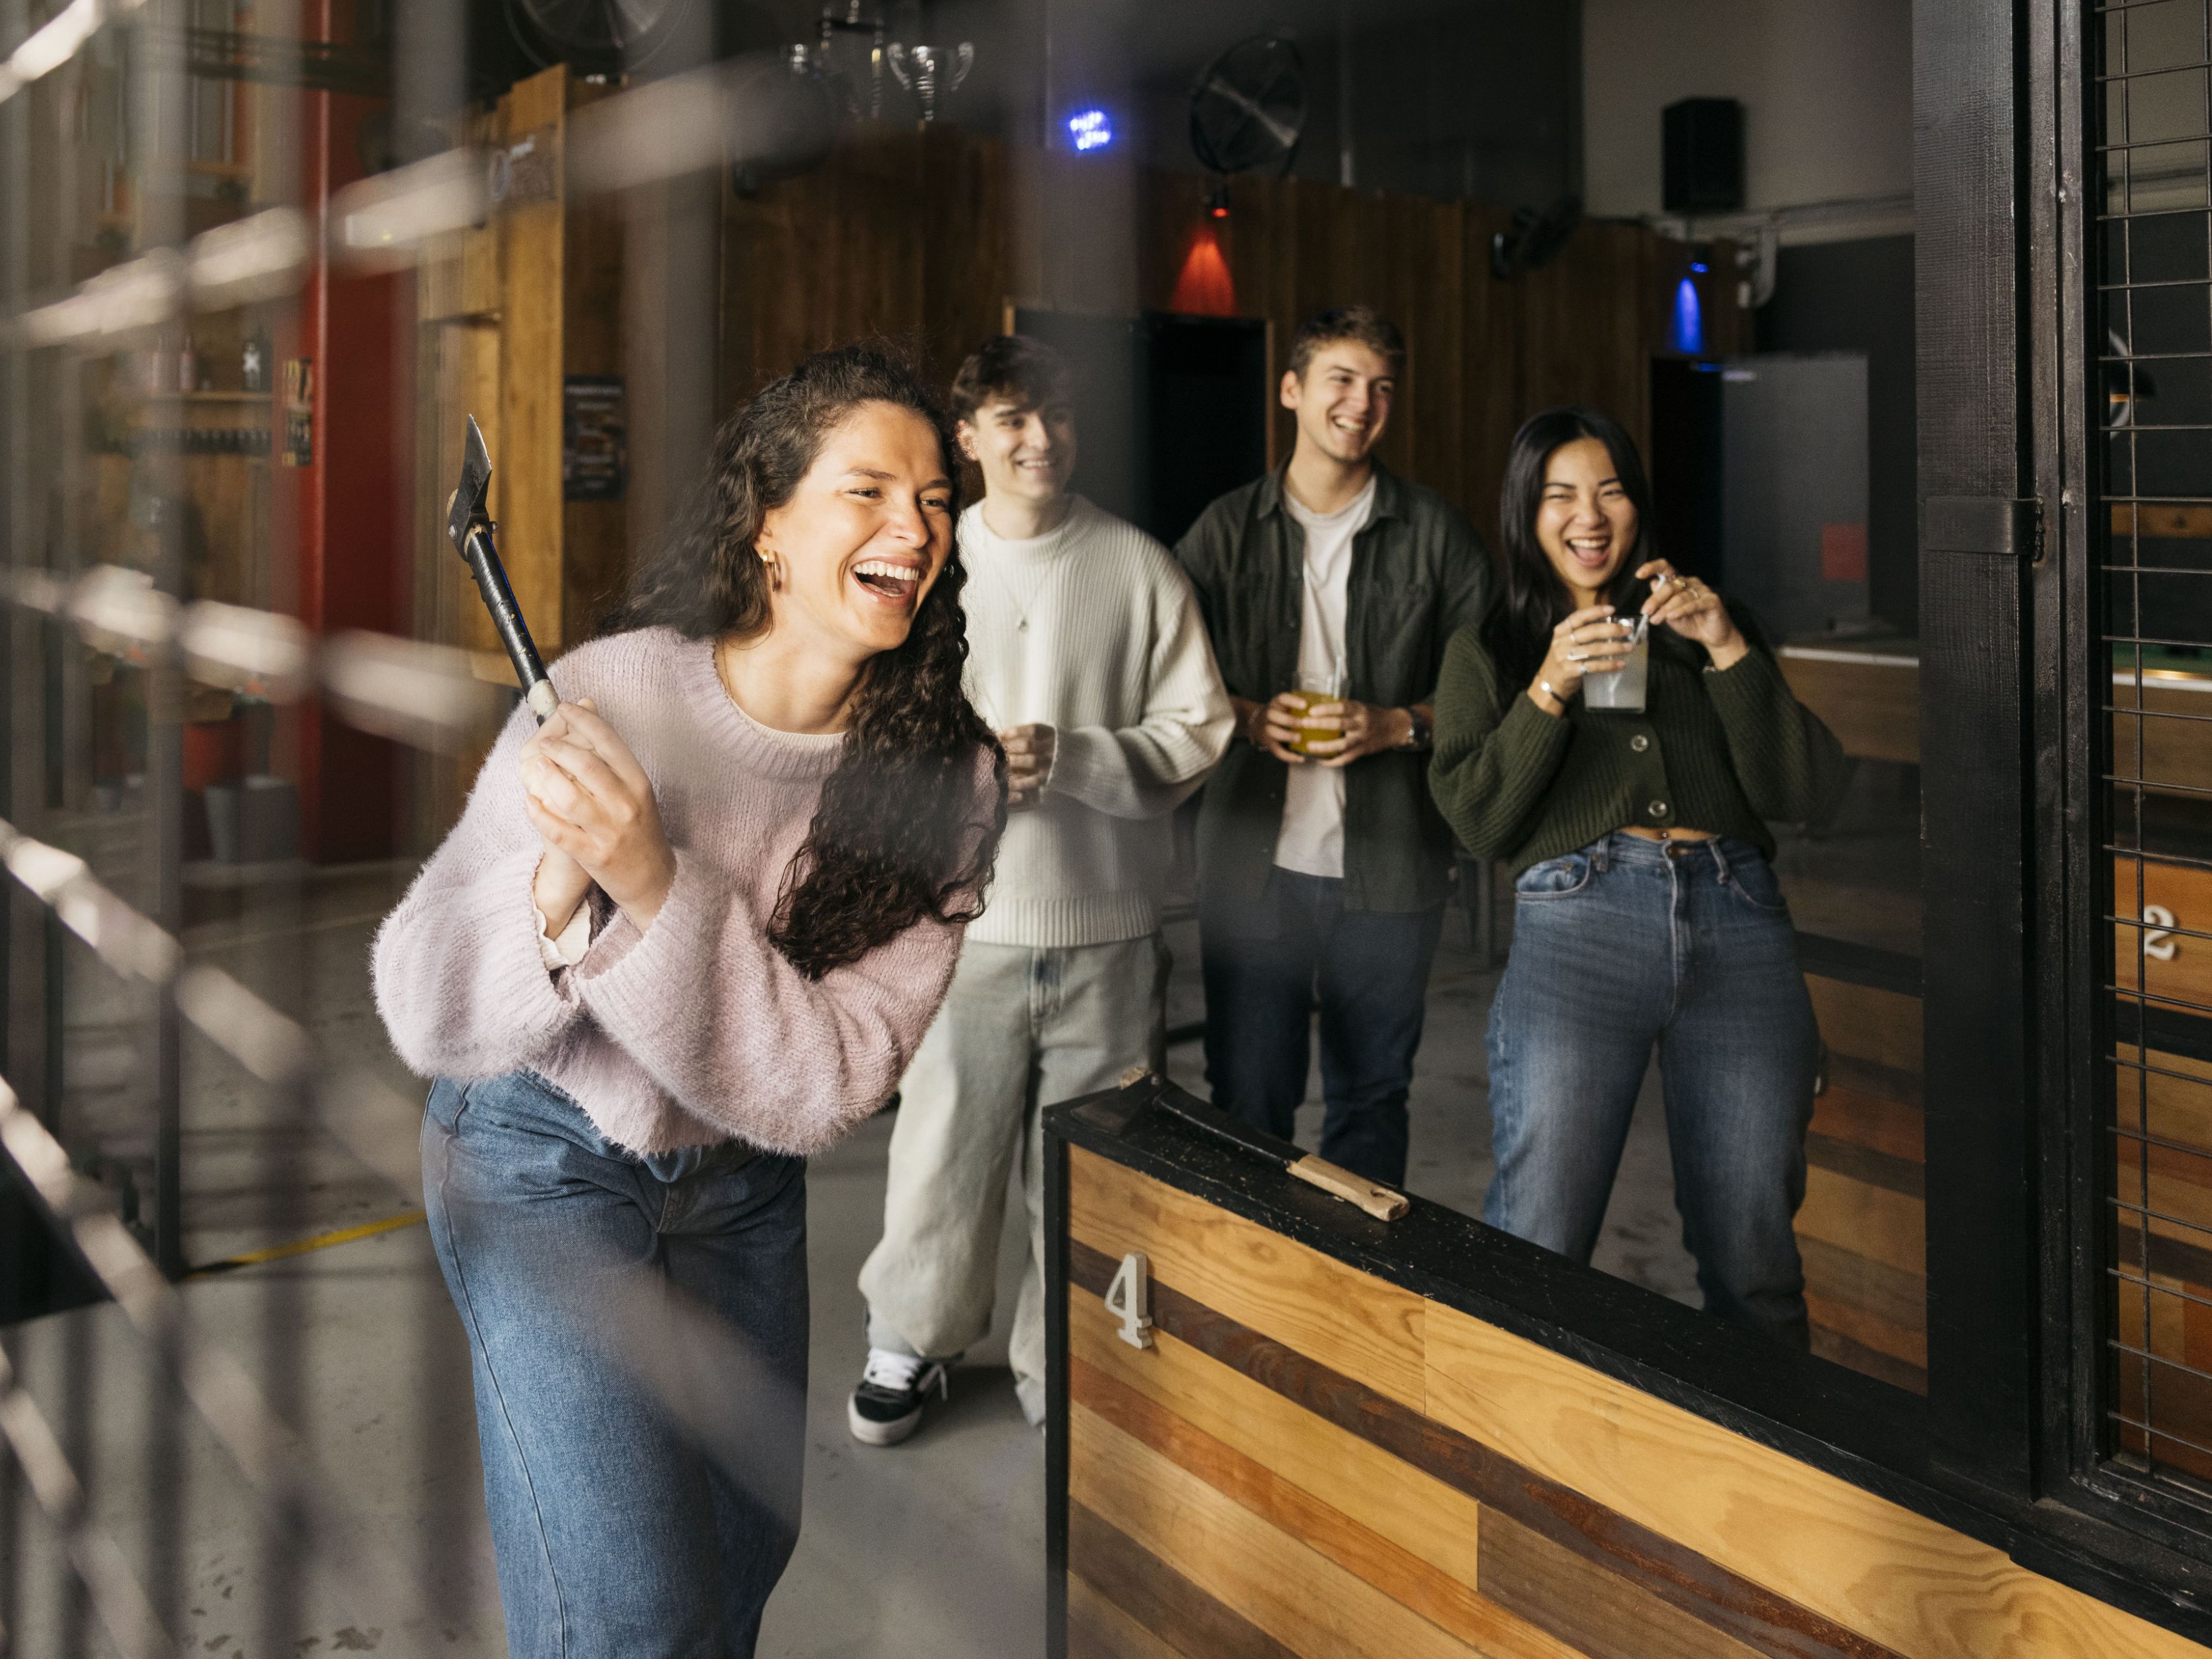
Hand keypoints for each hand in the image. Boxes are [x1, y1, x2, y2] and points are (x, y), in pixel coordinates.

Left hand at [519, 700, 676, 930]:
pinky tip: (529, 802)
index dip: (583, 719)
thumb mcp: (637, 790)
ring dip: (546, 777)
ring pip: (568, 796)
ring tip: (536, 765)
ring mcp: (608, 830)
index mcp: (638, 782)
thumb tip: (591, 715)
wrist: (654, 878)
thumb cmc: (641, 829)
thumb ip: (614, 758)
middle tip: (545, 741)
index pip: (608, 741)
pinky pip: (558, 830)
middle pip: (586, 764)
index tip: (565, 708)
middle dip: (558, 746)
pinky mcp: (591, 854)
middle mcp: (625, 804)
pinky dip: (539, 814)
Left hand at [1000, 723, 1056, 809]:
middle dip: (1010, 747)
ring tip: (999, 763)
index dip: (1015, 731)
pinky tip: (1008, 782)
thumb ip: (1029, 734)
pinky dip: (1020, 781)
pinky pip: (1033, 780)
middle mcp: (1053, 747)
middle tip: (996, 750)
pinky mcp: (1050, 778)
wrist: (1079, 762)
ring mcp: (1052, 763)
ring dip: (1013, 762)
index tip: (1000, 734)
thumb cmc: (1053, 746)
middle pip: (1028, 745)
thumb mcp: (1046, 735)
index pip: (1032, 729)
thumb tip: (1001, 735)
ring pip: (1031, 761)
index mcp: (1052, 734)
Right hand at [1234, 693, 1312, 763]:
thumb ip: (1299, 707)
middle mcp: (1269, 714)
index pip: (1282, 698)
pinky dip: (1288, 756)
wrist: (1257, 722)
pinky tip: (1300, 759)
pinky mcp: (1268, 743)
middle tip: (1303, 723)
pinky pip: (1276, 750)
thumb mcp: (1285, 705)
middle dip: (1289, 720)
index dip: (1293, 701)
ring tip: (1299, 739)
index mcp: (1276, 703)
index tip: (1305, 705)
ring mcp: (1266, 729)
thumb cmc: (1280, 713)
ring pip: (1273, 731)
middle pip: (1273, 715)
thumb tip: (1324, 710)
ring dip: (1286, 735)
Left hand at [1303, 699, 1410, 767]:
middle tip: (1304, 724)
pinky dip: (1333, 761)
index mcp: (1360, 710)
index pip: (1342, 707)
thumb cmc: (1374, 715)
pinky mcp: (1363, 750)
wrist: (1395, 727)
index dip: (1326, 709)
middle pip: (1339, 724)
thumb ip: (1345, 708)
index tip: (1311, 710)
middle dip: (1319, 724)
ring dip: (1324, 747)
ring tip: (1310, 746)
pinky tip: (1322, 760)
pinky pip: (1346, 758)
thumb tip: (1322, 706)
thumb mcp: (1362, 707)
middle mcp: (1362, 723)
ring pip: (1342, 744)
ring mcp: (1362, 738)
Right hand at [1531, 604, 1636, 713]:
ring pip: (1594, 649)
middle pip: (1590, 632)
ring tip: (1629, 647)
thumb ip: (1582, 633)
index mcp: (1561, 631)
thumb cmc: (1564, 659)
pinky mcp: (1570, 671)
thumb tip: (1612, 625)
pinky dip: (1609, 665)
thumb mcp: (1566, 642)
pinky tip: (1620, 664)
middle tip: (1627, 630)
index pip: (1578, 617)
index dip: (1595, 612)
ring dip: (1614, 647)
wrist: (1550, 682)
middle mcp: (1561, 642)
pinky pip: (1593, 666)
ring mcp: (1564, 657)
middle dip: (1611, 630)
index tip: (1612, 609)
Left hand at [1638, 561, 1746, 667]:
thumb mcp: (1669, 615)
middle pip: (1669, 586)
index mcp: (1679, 582)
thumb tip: (1652, 584)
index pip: (1665, 568)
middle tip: (1646, 612)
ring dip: (1666, 609)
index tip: (1639, 574)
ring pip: (1680, 597)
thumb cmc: (1689, 623)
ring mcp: (1703, 590)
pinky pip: (1694, 604)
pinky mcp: (1712, 600)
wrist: (1710, 636)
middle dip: (1655, 600)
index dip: (1652, 567)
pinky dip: (1682, 610)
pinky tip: (1672, 616)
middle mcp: (1691, 583)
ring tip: (1656, 620)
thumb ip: (1661, 602)